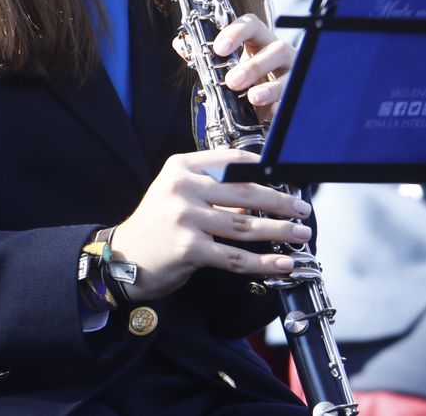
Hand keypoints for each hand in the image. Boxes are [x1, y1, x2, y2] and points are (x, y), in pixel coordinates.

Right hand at [111, 148, 310, 301]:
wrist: (123, 258)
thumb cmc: (157, 225)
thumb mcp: (177, 193)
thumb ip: (212, 187)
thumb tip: (261, 191)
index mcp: (181, 167)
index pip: (233, 161)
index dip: (265, 170)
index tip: (289, 179)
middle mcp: (182, 188)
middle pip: (244, 191)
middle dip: (280, 202)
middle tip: (302, 209)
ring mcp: (185, 218)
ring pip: (244, 224)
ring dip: (279, 231)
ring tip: (300, 234)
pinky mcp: (189, 248)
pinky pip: (235, 256)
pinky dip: (263, 261)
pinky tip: (282, 263)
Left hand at [213, 13, 293, 121]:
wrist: (269, 102)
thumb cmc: (248, 78)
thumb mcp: (227, 67)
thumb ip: (206, 56)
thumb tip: (180, 44)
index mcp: (259, 41)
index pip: (252, 25)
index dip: (236, 32)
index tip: (219, 48)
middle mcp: (279, 54)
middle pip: (275, 49)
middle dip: (253, 65)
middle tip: (232, 81)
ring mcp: (292, 74)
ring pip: (290, 73)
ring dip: (270, 86)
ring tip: (254, 97)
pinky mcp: (298, 95)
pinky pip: (295, 99)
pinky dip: (282, 105)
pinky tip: (272, 113)